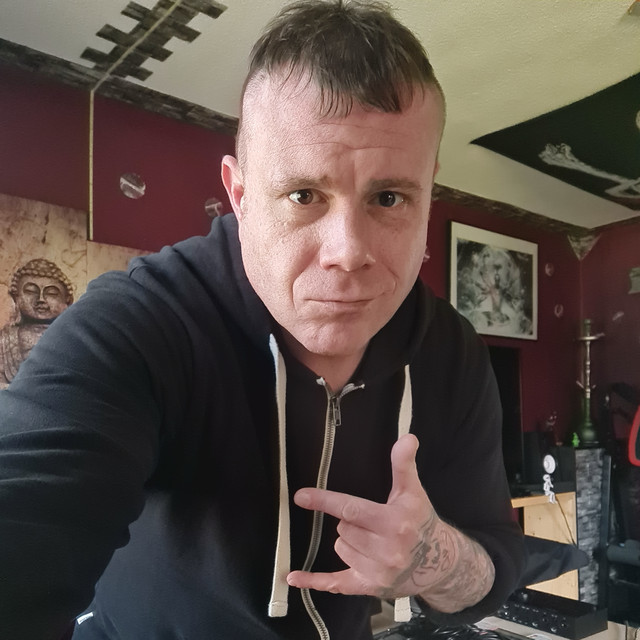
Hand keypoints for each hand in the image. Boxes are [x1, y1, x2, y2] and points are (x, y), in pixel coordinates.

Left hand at [287, 433, 441, 597]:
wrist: (440, 562)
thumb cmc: (421, 521)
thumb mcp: (413, 491)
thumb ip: (404, 464)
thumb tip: (407, 438)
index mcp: (394, 523)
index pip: (351, 509)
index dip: (325, 501)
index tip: (300, 496)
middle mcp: (387, 550)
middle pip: (344, 529)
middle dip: (351, 522)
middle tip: (370, 522)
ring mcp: (378, 572)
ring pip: (341, 548)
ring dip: (348, 541)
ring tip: (371, 539)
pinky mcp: (371, 587)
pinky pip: (336, 584)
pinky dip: (313, 581)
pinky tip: (293, 577)